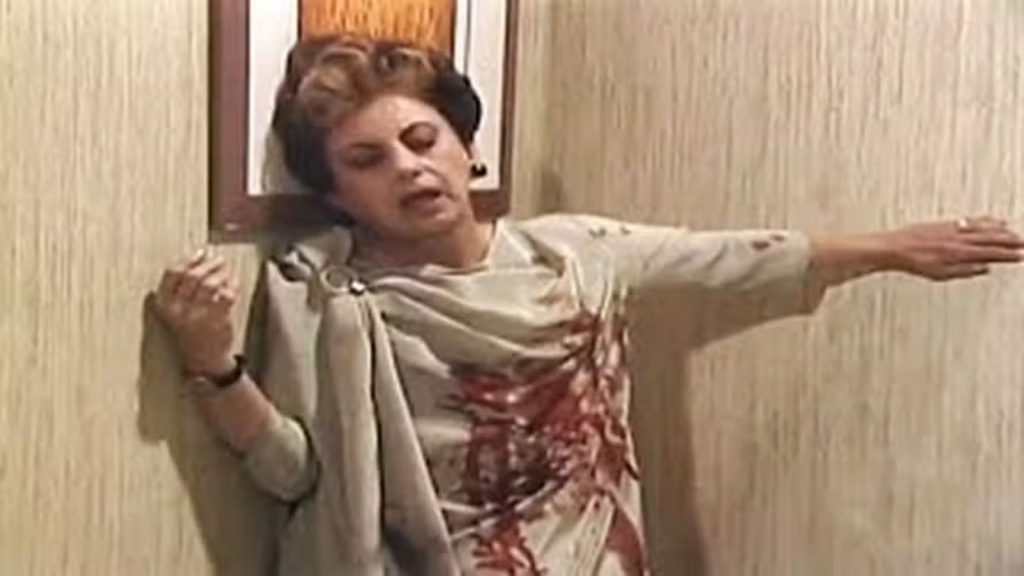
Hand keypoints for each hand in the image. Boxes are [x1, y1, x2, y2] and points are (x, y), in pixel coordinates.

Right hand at [153, 248, 239, 374]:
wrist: (203, 360)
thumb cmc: (190, 330)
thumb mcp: (175, 311)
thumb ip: (180, 289)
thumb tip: (198, 258)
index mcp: (164, 306)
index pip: (173, 274)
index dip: (188, 259)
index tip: (200, 253)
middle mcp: (179, 311)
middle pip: (193, 276)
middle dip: (208, 264)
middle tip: (218, 260)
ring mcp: (198, 316)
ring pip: (210, 284)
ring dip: (220, 274)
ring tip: (225, 271)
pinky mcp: (217, 321)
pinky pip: (226, 295)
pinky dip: (231, 285)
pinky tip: (233, 283)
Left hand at [879, 216, 1023, 280]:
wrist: (894, 248)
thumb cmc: (913, 262)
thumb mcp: (940, 275)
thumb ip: (964, 271)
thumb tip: (984, 268)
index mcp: (959, 252)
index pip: (990, 253)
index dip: (1007, 255)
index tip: (1020, 256)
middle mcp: (958, 238)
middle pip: (990, 238)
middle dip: (1009, 241)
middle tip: (1023, 243)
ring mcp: (952, 229)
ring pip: (983, 227)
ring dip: (1000, 230)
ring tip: (1013, 232)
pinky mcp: (946, 224)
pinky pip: (971, 220)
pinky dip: (985, 220)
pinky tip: (991, 220)